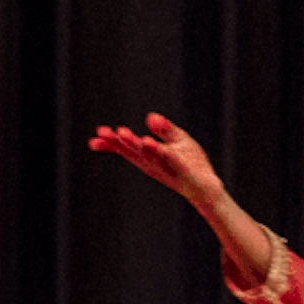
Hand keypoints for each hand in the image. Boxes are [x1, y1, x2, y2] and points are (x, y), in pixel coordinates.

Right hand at [89, 111, 223, 206]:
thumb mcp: (178, 140)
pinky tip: (148, 141)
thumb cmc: (192, 164)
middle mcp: (153, 163)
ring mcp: (166, 167)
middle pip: (132, 151)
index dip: (111, 143)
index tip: (95, 137)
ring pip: (147, 154)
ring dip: (134, 143)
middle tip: (100, 133)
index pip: (126, 148)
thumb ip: (164, 129)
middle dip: (116, 142)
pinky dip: (157, 150)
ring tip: (122, 133)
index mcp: (148, 156)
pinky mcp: (181, 170)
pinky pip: (168, 158)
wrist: (208, 187)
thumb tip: (149, 116)